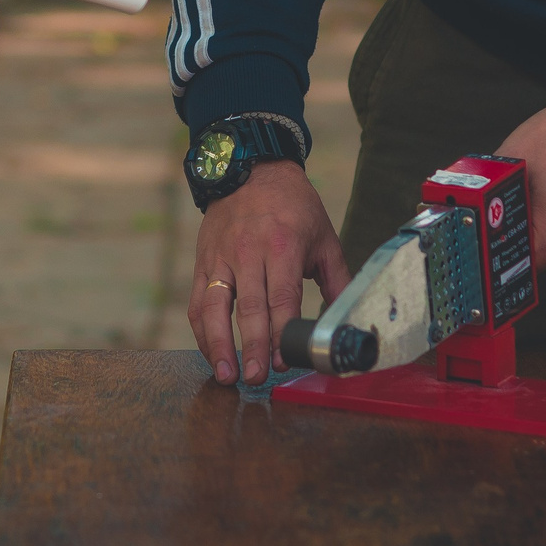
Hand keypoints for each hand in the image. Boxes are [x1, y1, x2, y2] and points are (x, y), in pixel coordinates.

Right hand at [188, 159, 349, 384]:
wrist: (250, 167)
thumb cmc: (293, 206)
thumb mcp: (324, 237)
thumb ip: (337, 281)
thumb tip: (348, 320)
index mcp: (282, 247)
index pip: (280, 298)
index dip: (281, 334)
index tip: (284, 363)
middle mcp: (248, 252)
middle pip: (248, 307)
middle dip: (253, 347)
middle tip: (255, 378)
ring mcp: (221, 258)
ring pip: (213, 307)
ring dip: (218, 345)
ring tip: (227, 375)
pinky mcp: (203, 261)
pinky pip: (197, 301)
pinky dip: (202, 331)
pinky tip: (212, 353)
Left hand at [493, 56, 545, 269]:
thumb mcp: (514, 159)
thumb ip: (490, 192)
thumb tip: (475, 206)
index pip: (514, 261)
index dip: (497, 244)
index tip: (489, 230)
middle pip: (535, 254)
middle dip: (519, 230)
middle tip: (510, 203)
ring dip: (539, 223)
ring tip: (540, 190)